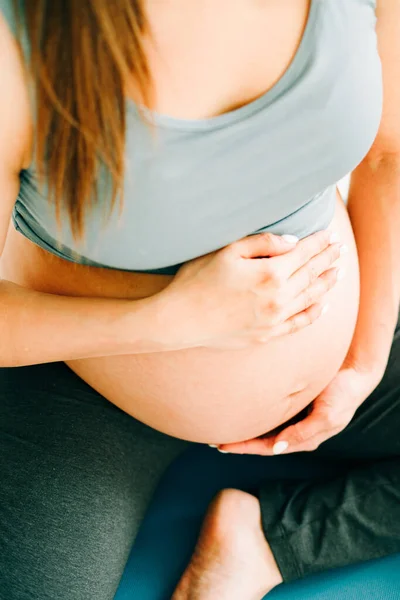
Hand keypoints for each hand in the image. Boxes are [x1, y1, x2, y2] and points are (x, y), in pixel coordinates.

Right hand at [160, 230, 343, 350]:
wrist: (180, 319)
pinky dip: (315, 313)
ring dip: (327, 284)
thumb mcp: (227, 251)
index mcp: (270, 272)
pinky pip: (299, 323)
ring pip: (311, 298)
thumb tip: (292, 242)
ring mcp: (275, 319)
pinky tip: (323, 305)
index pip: (303, 253)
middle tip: (340, 250)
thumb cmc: (198, 280)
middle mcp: (278, 297)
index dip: (319, 243)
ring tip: (338, 273)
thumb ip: (263, 243)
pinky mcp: (267, 334)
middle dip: (327, 260)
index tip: (331, 235)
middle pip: (311, 274)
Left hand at [217, 364, 382, 454]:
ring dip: (242, 427)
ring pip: (262, 426)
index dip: (244, 449)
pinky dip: (252, 411)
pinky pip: (268, 409)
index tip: (222, 447)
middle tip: (211, 438)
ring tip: (220, 426)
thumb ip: (304, 433)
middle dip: (237, 441)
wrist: (356, 371)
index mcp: (302, 438)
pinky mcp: (292, 400)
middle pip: (260, 440)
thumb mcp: (328, 416)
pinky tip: (239, 407)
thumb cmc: (344, 394)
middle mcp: (294, 429)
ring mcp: (293, 415)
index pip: (266, 448)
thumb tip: (276, 448)